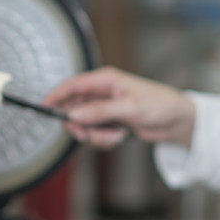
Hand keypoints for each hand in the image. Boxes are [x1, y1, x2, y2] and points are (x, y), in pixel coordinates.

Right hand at [43, 67, 195, 148]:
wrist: (176, 120)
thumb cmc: (159, 104)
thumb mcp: (129, 108)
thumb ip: (100, 112)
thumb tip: (74, 115)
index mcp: (105, 80)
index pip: (72, 85)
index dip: (55, 96)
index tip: (43, 109)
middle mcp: (102, 92)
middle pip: (73, 109)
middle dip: (80, 126)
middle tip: (88, 135)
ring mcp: (105, 108)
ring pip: (84, 125)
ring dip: (96, 136)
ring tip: (116, 136)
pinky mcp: (110, 122)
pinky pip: (95, 134)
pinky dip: (104, 140)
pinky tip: (120, 137)